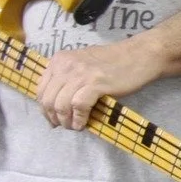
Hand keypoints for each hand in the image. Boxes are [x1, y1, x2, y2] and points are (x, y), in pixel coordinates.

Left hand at [35, 38, 159, 129]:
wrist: (140, 55)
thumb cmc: (114, 61)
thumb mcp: (82, 63)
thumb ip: (67, 78)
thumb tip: (56, 104)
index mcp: (59, 60)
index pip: (40, 89)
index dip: (45, 109)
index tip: (53, 119)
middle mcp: (65, 65)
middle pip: (48, 100)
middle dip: (53, 118)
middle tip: (64, 126)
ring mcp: (80, 74)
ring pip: (60, 105)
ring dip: (66, 121)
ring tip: (74, 126)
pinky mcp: (95, 84)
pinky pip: (78, 107)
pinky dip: (78, 119)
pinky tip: (83, 124)